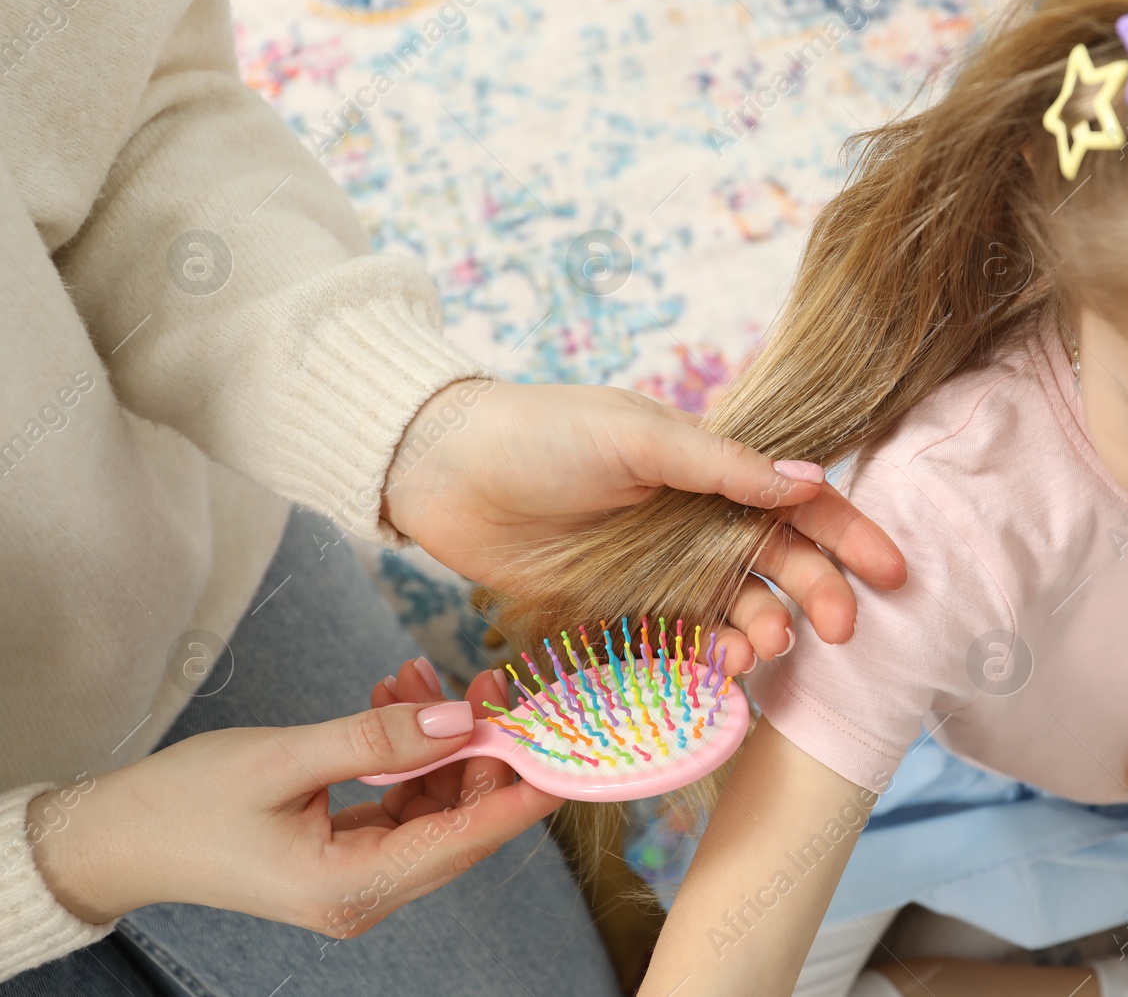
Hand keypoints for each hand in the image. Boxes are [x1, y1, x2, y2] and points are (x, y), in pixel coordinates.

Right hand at [28, 697, 557, 938]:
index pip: (467, 840)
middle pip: (460, 823)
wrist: (117, 838)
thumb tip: (462, 719)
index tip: (567, 744)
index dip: (522, 790)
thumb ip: (378, 740)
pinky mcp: (349, 857)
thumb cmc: (186, 802)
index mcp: (354, 888)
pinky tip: (392, 701)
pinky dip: (407, 753)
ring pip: (434, 806)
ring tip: (414, 676)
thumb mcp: (284, 759)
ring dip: (437, 740)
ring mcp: (360, 880)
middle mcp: (367, 895)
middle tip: (482, 678)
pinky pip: (403, 803)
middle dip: (479, 747)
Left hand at [379, 380, 907, 663]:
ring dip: (764, 632)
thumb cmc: (545, 435)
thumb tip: (811, 480)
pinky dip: (708, 661)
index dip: (850, 536)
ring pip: (738, 611)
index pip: (799, 503)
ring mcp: (662, 572)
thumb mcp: (639, 436)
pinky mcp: (621, 614)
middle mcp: (699, 524)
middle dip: (819, 596)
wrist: (445, 472)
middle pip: (781, 566)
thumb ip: (723, 465)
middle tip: (840, 629)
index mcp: (712, 470)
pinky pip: (681, 645)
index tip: (893, 573)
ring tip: (760, 650)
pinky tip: (718, 670)